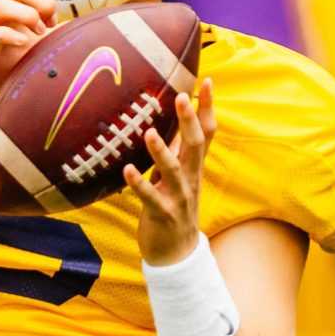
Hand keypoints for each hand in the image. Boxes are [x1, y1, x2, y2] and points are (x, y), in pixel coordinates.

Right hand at [0, 0, 71, 104]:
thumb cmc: (1, 62)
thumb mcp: (33, 46)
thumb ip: (50, 35)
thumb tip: (77, 29)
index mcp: (12, 6)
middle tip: (51, 23)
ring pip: (2, 4)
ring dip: (27, 15)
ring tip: (39, 32)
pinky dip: (8, 35)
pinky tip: (23, 42)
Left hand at [126, 79, 216, 265]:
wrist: (177, 254)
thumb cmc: (173, 208)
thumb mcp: (178, 177)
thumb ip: (177, 152)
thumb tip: (172, 124)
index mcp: (193, 167)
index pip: (206, 132)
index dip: (207, 108)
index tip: (207, 81)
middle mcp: (190, 178)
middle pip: (194, 145)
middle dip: (189, 121)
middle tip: (182, 96)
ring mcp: (178, 197)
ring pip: (173, 171)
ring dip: (161, 152)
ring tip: (148, 133)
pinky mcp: (162, 214)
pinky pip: (150, 197)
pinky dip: (139, 184)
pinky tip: (127, 171)